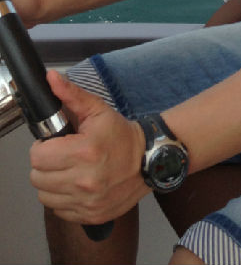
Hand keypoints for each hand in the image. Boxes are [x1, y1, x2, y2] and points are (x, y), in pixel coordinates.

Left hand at [30, 70, 148, 223]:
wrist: (150, 159)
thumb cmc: (122, 135)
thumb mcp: (98, 110)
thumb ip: (71, 94)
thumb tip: (51, 78)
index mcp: (85, 151)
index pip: (38, 157)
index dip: (42, 147)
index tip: (52, 144)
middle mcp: (85, 180)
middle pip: (38, 179)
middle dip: (45, 165)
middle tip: (60, 156)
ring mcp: (89, 201)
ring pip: (45, 198)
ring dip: (52, 183)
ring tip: (67, 170)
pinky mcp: (92, 215)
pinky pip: (60, 211)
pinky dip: (63, 199)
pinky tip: (76, 185)